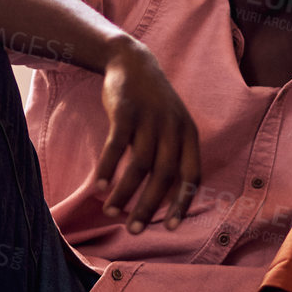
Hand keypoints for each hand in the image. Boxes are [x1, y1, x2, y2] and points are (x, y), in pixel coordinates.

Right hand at [89, 38, 201, 233]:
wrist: (132, 62)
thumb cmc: (152, 104)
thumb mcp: (172, 125)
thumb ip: (172, 156)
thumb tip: (164, 198)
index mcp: (188, 134)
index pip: (191, 176)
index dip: (181, 203)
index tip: (169, 228)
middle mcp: (173, 127)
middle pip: (164, 175)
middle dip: (148, 206)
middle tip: (133, 230)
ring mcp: (149, 118)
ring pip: (139, 165)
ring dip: (125, 193)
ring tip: (112, 213)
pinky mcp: (125, 110)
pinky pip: (117, 146)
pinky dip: (109, 168)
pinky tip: (100, 187)